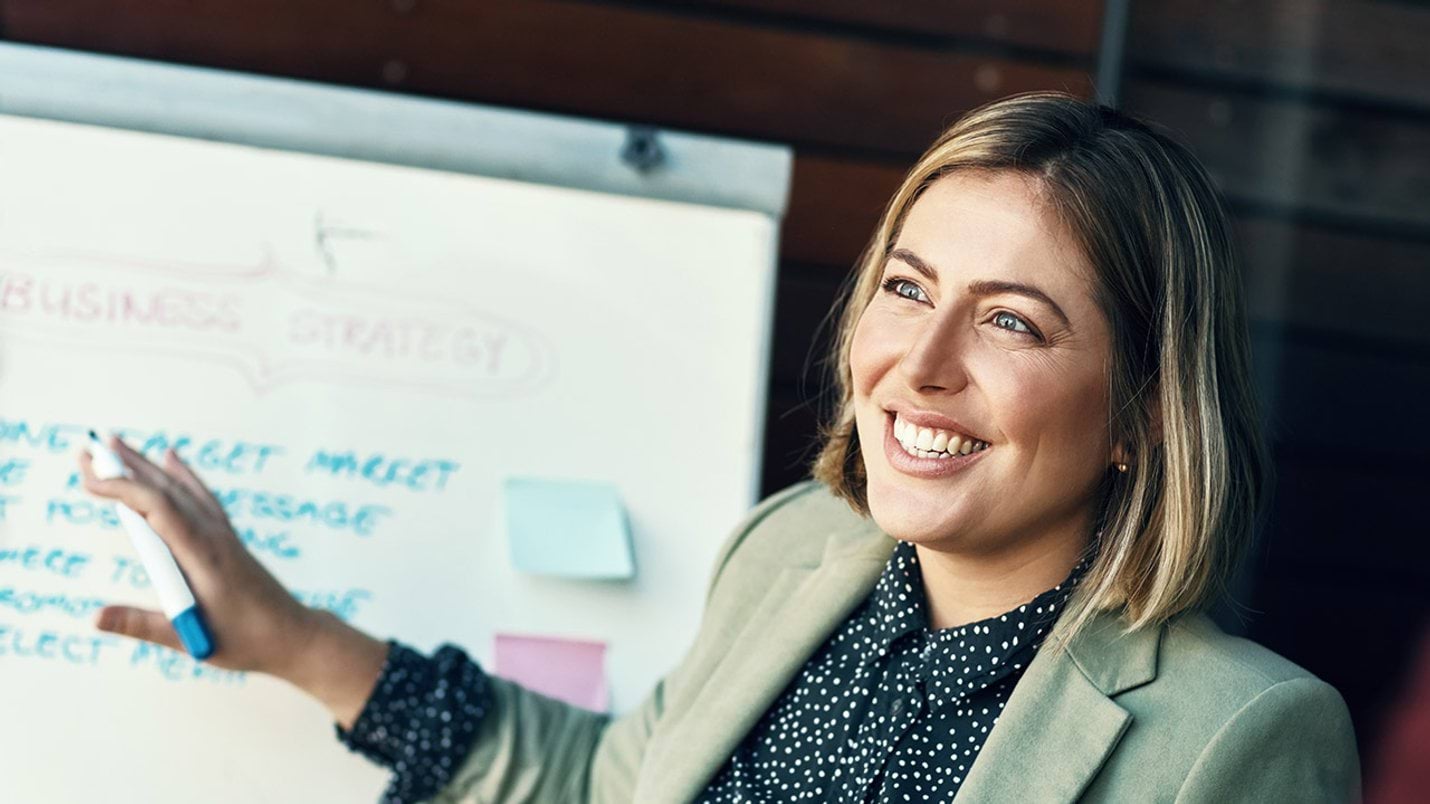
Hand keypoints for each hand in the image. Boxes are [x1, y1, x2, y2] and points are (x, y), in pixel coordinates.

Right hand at [78, 435, 389, 727]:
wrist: (295, 636)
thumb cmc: (246, 640)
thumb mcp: (188, 639)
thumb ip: (140, 625)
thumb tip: (93, 617)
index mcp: (203, 553)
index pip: (159, 507)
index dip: (122, 489)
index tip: (88, 479)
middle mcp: (214, 534)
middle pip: (166, 489)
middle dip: (125, 467)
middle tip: (87, 448)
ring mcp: (222, 533)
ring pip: (181, 488)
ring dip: (147, 466)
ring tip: (116, 445)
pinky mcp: (227, 538)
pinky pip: (201, 496)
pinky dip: (182, 475)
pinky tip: (171, 459)